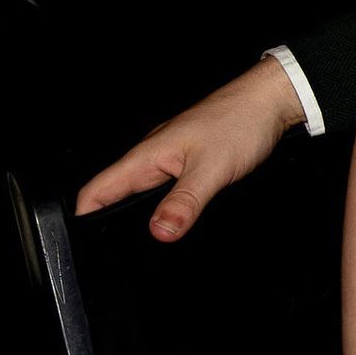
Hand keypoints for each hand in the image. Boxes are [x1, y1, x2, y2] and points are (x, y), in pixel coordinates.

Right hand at [74, 55, 308, 240]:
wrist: (270, 100)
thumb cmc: (240, 121)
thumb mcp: (211, 169)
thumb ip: (184, 203)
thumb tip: (160, 232)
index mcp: (146, 156)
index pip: (95, 191)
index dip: (84, 220)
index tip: (89, 246)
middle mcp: (153, 156)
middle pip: (116, 195)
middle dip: (112, 225)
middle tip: (119, 254)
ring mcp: (171, 158)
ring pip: (144, 193)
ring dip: (143, 216)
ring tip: (147, 242)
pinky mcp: (191, 161)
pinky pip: (168, 188)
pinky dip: (167, 206)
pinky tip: (178, 218)